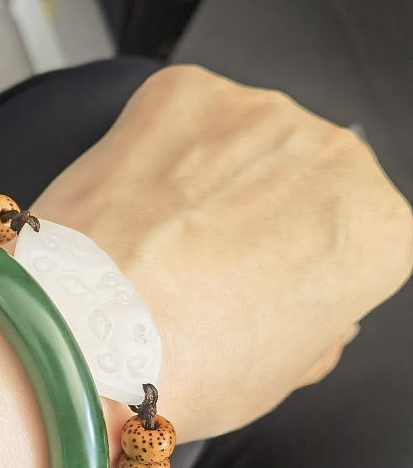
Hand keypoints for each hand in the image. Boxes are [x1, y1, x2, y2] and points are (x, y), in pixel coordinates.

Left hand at [32, 66, 412, 441]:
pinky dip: (157, 154)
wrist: (86, 340)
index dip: (304, 268)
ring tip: (161, 244)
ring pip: (243, 144)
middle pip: (304, 181)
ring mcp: (260, 113)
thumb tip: (315, 310)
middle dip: (263, 216)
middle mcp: (336, 157)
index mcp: (380, 233)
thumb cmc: (183, 369)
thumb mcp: (279, 377)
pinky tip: (135, 209)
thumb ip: (315, 327)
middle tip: (207, 270)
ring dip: (210, 181)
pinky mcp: (186, 90)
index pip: (357, 237)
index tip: (269, 287)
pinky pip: (181, 119)